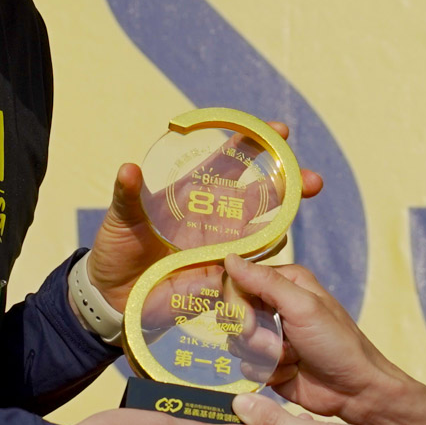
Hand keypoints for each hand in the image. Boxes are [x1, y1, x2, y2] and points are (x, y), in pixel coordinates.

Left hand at [86, 119, 323, 311]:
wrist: (113, 294)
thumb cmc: (117, 247)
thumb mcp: (119, 218)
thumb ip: (127, 195)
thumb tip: (128, 169)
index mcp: (194, 193)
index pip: (230, 161)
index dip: (254, 143)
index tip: (280, 130)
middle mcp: (215, 217)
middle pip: (260, 195)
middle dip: (289, 183)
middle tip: (313, 179)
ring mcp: (221, 247)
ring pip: (263, 230)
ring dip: (283, 220)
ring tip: (301, 208)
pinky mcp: (220, 277)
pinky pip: (249, 269)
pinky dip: (263, 260)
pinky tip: (278, 251)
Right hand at [222, 256, 425, 424]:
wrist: (355, 390)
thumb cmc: (337, 343)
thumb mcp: (303, 307)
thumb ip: (265, 282)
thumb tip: (229, 258)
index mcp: (285, 283)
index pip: (237, 282)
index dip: (235, 304)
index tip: (246, 324)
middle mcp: (274, 306)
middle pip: (232, 314)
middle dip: (252, 335)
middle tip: (276, 346)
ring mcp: (270, 336)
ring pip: (236, 343)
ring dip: (263, 356)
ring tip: (291, 359)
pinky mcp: (268, 363)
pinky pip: (246, 366)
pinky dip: (267, 372)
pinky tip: (290, 372)